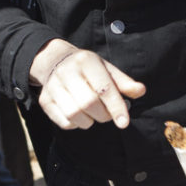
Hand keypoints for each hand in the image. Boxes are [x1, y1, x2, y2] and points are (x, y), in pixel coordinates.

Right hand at [29, 40, 146, 129]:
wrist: (54, 60)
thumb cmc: (87, 68)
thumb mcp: (106, 68)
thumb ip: (123, 82)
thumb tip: (141, 91)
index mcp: (86, 61)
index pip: (103, 87)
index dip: (116, 107)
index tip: (124, 123)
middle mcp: (67, 71)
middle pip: (89, 103)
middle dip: (104, 115)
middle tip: (108, 113)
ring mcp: (53, 86)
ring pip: (75, 115)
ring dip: (90, 121)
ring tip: (94, 114)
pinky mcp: (45, 100)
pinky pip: (64, 122)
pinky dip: (76, 124)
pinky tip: (80, 115)